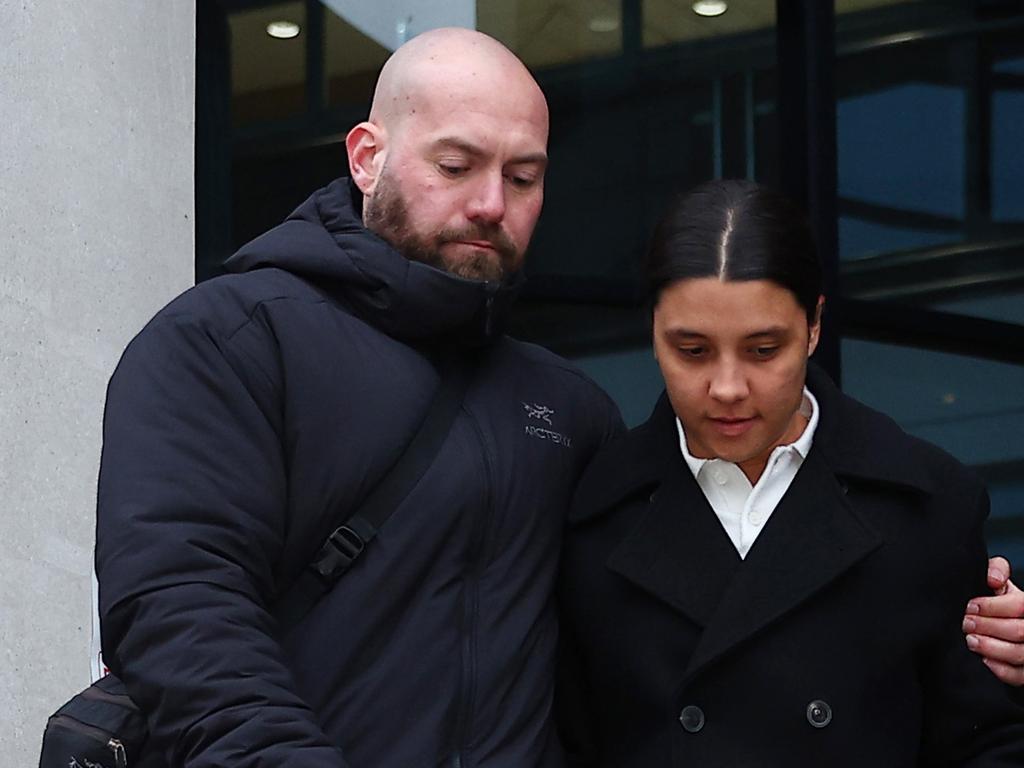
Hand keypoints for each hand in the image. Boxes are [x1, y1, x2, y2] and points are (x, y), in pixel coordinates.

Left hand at [963, 556, 1023, 685]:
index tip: (971, 606)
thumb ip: (996, 571)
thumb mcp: (1002, 585)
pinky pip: (1019, 676)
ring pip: (1020, 654)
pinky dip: (1000, 670)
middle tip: (966, 624)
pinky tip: (984, 660)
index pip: (1022, 606)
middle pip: (1020, 631)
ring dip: (991, 647)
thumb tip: (992, 578)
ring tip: (970, 640)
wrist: (1009, 624)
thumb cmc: (1005, 604)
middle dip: (988, 626)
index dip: (994, 606)